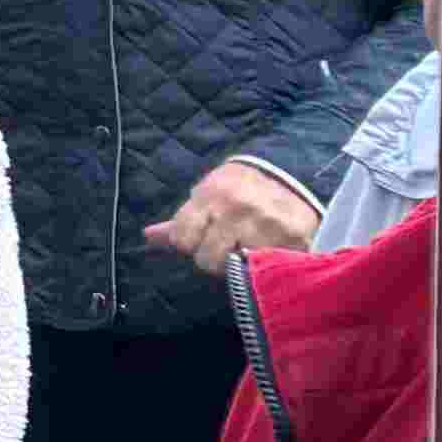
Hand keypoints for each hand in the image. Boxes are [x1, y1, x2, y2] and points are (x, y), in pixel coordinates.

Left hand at [148, 158, 325, 274]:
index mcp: (210, 196)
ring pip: (237, 268)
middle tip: (226, 248)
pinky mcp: (294, 239)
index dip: (187, 244)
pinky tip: (268, 252)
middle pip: (207, 259)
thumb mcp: (206, 195)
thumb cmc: (239, 188)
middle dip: (212, 259)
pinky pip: (268, 267)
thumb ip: (179, 221)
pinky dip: (266, 265)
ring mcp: (266, 224)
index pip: (181, 239)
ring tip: (249, 248)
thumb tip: (148, 237)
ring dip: (241, 265)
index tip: (198, 240)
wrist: (292, 173)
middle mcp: (237, 209)